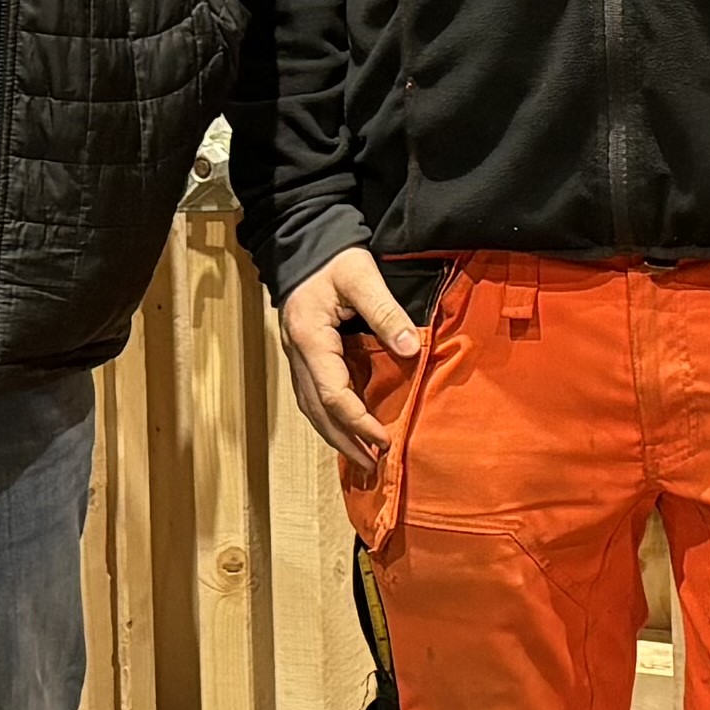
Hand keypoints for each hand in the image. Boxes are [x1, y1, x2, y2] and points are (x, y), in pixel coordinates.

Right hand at [279, 246, 425, 470]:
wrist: (304, 242)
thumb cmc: (333, 257)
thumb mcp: (362, 276)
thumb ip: (385, 312)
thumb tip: (412, 348)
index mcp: (309, 339)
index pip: (332, 394)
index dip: (358, 422)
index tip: (384, 440)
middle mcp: (297, 354)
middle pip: (317, 411)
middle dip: (344, 442)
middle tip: (373, 466)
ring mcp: (297, 357)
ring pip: (311, 408)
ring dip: (335, 436)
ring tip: (363, 459)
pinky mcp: (304, 355)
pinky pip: (314, 397)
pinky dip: (330, 419)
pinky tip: (348, 430)